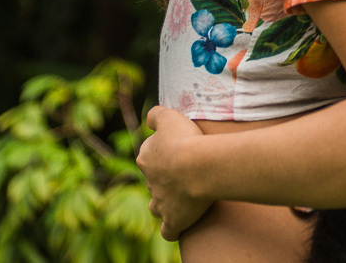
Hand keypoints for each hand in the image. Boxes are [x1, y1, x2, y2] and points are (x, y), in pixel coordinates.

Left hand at [137, 105, 210, 240]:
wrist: (198, 166)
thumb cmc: (186, 140)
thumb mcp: (169, 117)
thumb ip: (156, 115)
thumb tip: (149, 119)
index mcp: (147, 158)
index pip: (149, 156)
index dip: (163, 154)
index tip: (181, 150)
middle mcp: (150, 182)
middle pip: (154, 181)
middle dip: (165, 179)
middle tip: (188, 171)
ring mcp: (160, 203)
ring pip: (156, 206)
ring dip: (164, 204)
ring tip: (180, 199)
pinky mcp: (173, 220)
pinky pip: (168, 230)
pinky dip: (172, 229)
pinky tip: (180, 224)